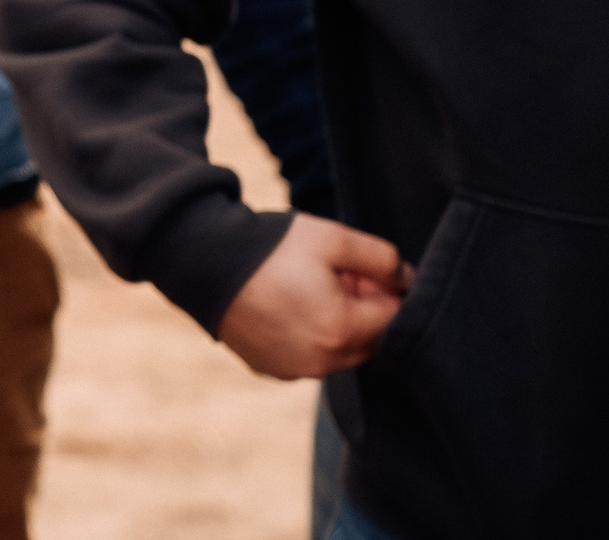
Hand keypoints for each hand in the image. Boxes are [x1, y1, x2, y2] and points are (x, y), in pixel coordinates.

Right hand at [218, 212, 412, 378]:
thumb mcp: (333, 238)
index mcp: (341, 332)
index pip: (394, 319)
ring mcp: (293, 370)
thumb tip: (407, 279)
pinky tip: (289, 304)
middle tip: (341, 274)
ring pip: (339, 352)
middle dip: (365, 310)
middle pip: (369, 341)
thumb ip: (383, 258)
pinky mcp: (270, 369)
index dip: (387, 290)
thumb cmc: (271, 247)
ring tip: (312, 286)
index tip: (367, 268)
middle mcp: (321, 363)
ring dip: (339, 325)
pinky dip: (310, 336)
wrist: (201, 260)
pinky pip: (308, 358)